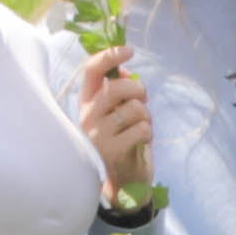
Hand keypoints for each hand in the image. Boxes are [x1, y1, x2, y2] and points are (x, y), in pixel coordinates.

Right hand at [76, 43, 155, 191]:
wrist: (123, 184)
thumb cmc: (123, 141)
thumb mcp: (118, 113)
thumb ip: (119, 91)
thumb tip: (124, 69)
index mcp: (87, 103)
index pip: (91, 70)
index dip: (109, 55)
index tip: (129, 50)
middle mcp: (88, 117)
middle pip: (117, 87)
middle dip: (138, 90)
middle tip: (143, 101)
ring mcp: (98, 134)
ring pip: (134, 108)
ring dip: (146, 116)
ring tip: (141, 127)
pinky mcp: (113, 150)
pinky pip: (142, 128)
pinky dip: (148, 132)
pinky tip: (141, 142)